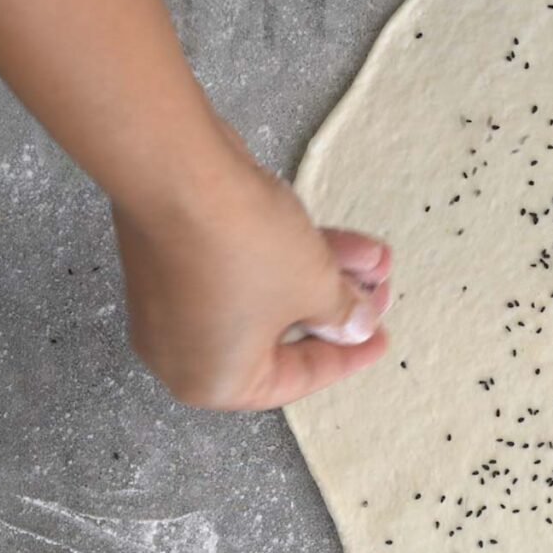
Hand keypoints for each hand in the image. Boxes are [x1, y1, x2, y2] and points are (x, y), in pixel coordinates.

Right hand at [113, 127, 390, 410]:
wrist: (179, 170)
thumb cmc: (247, 249)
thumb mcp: (315, 288)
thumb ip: (342, 315)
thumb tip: (354, 327)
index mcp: (215, 382)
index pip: (296, 379)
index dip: (347, 358)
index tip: (380, 341)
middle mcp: (185, 353)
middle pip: (282, 336)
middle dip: (338, 307)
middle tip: (379, 291)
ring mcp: (172, 305)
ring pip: (266, 297)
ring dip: (322, 276)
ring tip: (373, 257)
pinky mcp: (173, 258)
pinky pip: (241, 271)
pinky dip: (286, 257)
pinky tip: (338, 238)